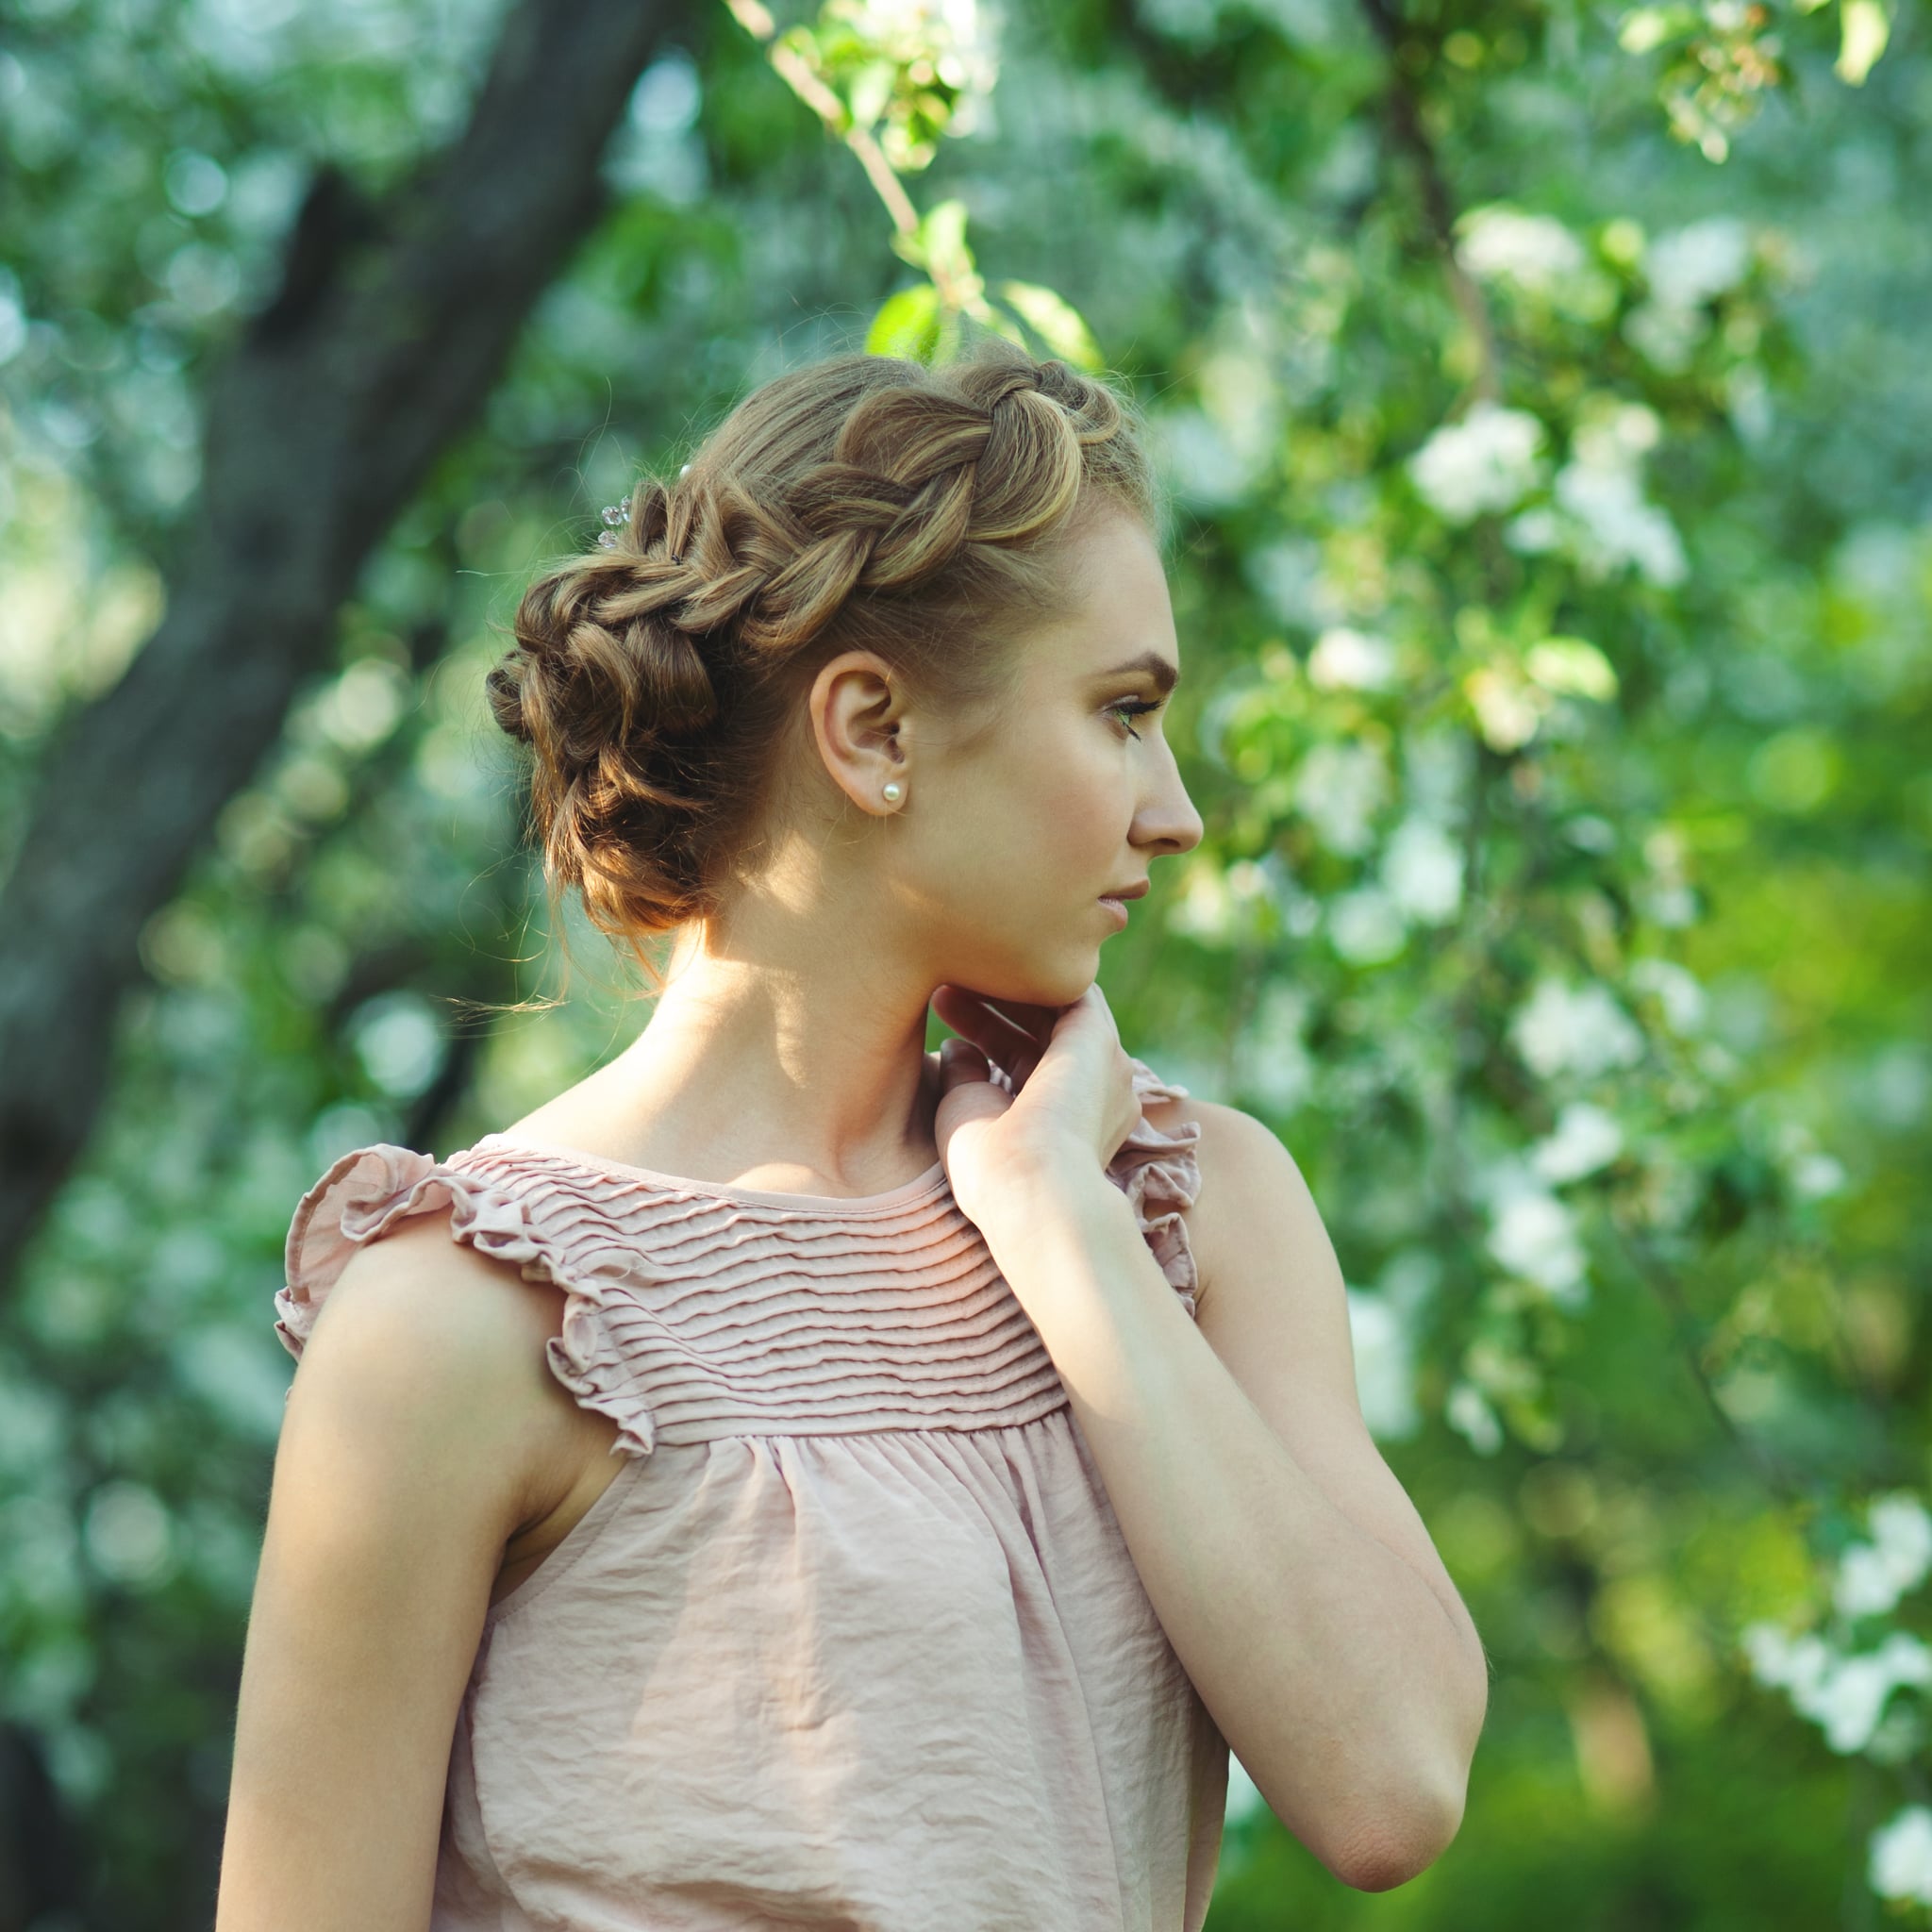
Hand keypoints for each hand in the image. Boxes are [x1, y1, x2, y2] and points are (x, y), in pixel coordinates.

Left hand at [928, 982, 1143, 1225]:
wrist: (1029, 1186)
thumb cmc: (992, 1168)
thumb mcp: (969, 1112)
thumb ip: (968, 1076)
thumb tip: (957, 1047)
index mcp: (1063, 1121)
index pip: (1025, 1059)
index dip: (985, 1031)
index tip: (942, 1008)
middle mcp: (1093, 1093)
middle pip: (1044, 1029)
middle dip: (996, 1001)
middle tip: (948, 977)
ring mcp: (1101, 1066)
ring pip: (1057, 1005)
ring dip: (1011, 983)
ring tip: (958, 964)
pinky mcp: (1098, 1039)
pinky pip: (1070, 990)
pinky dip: (1035, 973)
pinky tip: (986, 958)